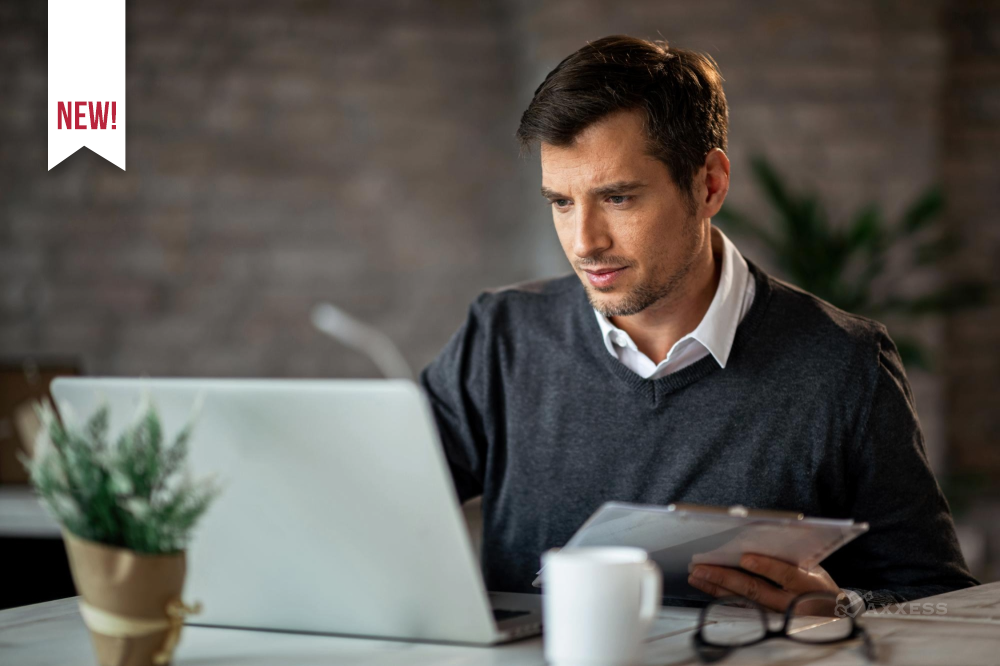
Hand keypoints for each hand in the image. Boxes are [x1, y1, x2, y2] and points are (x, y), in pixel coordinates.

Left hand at [687, 553, 843, 613]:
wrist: (831, 615)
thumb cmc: (817, 583)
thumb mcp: (813, 568)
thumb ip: (789, 556)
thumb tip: (756, 536)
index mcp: (808, 584)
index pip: (787, 574)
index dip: (766, 566)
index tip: (744, 557)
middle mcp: (792, 603)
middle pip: (756, 590)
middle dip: (726, 577)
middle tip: (701, 567)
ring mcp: (779, 615)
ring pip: (744, 601)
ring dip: (717, 587)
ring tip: (696, 575)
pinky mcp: (767, 621)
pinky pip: (741, 609)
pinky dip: (722, 597)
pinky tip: (706, 587)